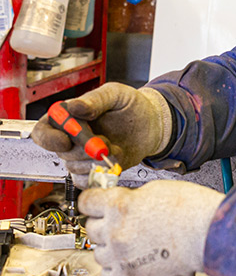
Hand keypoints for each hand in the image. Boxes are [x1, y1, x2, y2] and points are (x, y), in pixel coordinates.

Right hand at [31, 83, 172, 174]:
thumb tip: (75, 107)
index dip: (50, 139)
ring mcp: (82, 155)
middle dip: (84, 150)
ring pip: (74, 167)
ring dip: (95, 160)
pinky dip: (100, 173)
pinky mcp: (93, 170)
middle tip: (104, 141)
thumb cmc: (132, 106)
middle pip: (61, 152)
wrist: (152, 125)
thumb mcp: (115, 94)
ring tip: (114, 146)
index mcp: (69, 116)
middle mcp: (71, 137)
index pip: (44, 131)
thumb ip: (95, 100)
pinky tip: (115, 159)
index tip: (67, 141)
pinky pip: (85, 180)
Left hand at [79, 180, 224, 275]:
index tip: (95, 205)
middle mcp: (115, 230)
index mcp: (119, 204)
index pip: (86, 202)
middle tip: (122, 225)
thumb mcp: (154, 190)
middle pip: (91, 229)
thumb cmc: (191, 209)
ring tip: (131, 245)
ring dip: (111, 248)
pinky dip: (116, 271)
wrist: (208, 233)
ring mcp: (121, 255)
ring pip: (98, 253)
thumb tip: (119, 205)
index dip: (93, 202)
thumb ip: (129, 198)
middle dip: (105, 225)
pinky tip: (129, 263)